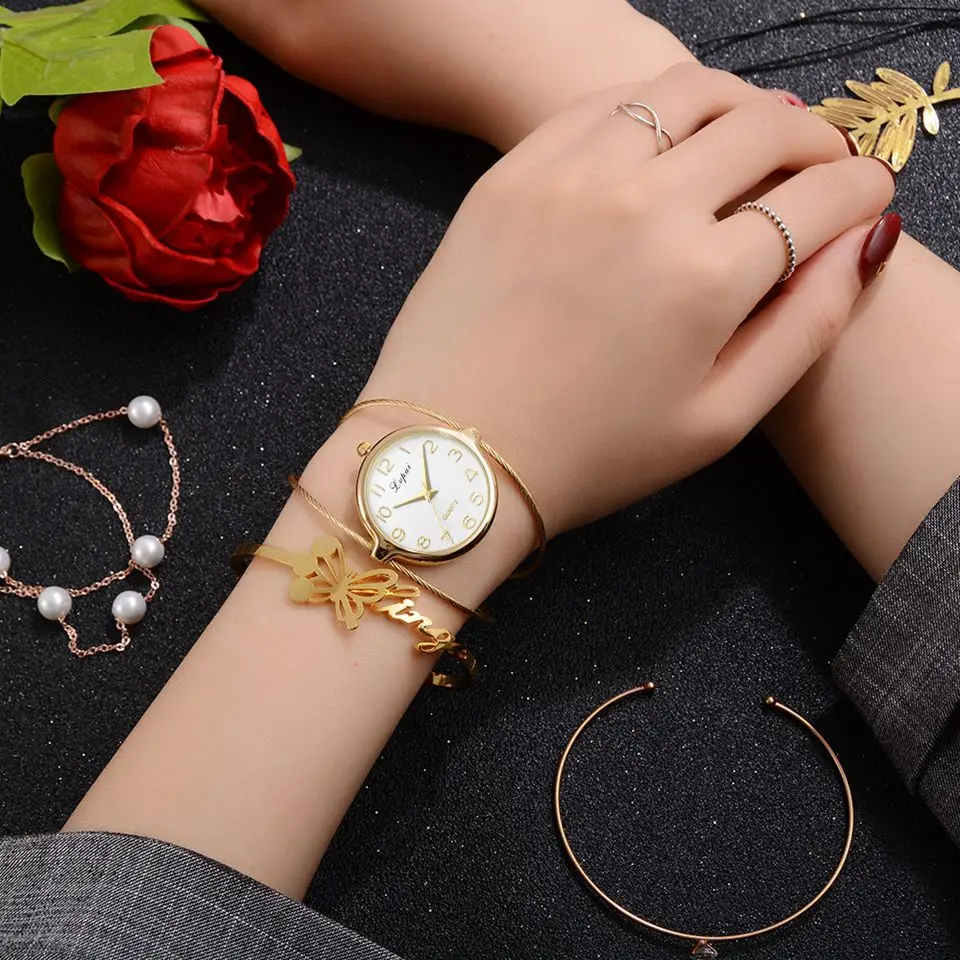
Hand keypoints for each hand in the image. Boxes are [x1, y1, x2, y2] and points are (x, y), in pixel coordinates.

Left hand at [358, 64, 894, 536]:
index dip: (862, 189)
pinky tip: (664, 135)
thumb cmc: (586, 455)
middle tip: (819, 163)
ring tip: (749, 136)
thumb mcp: (717, 422)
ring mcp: (570, 176)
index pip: (821, 197)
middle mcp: (642, 205)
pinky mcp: (514, 171)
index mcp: (705, 278)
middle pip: (763, 129)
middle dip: (815, 140)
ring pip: (686, 94)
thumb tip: (861, 245)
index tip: (866, 196)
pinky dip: (653, 106)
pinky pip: (604, 103)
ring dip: (738, 106)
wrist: (452, 453)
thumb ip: (806, 329)